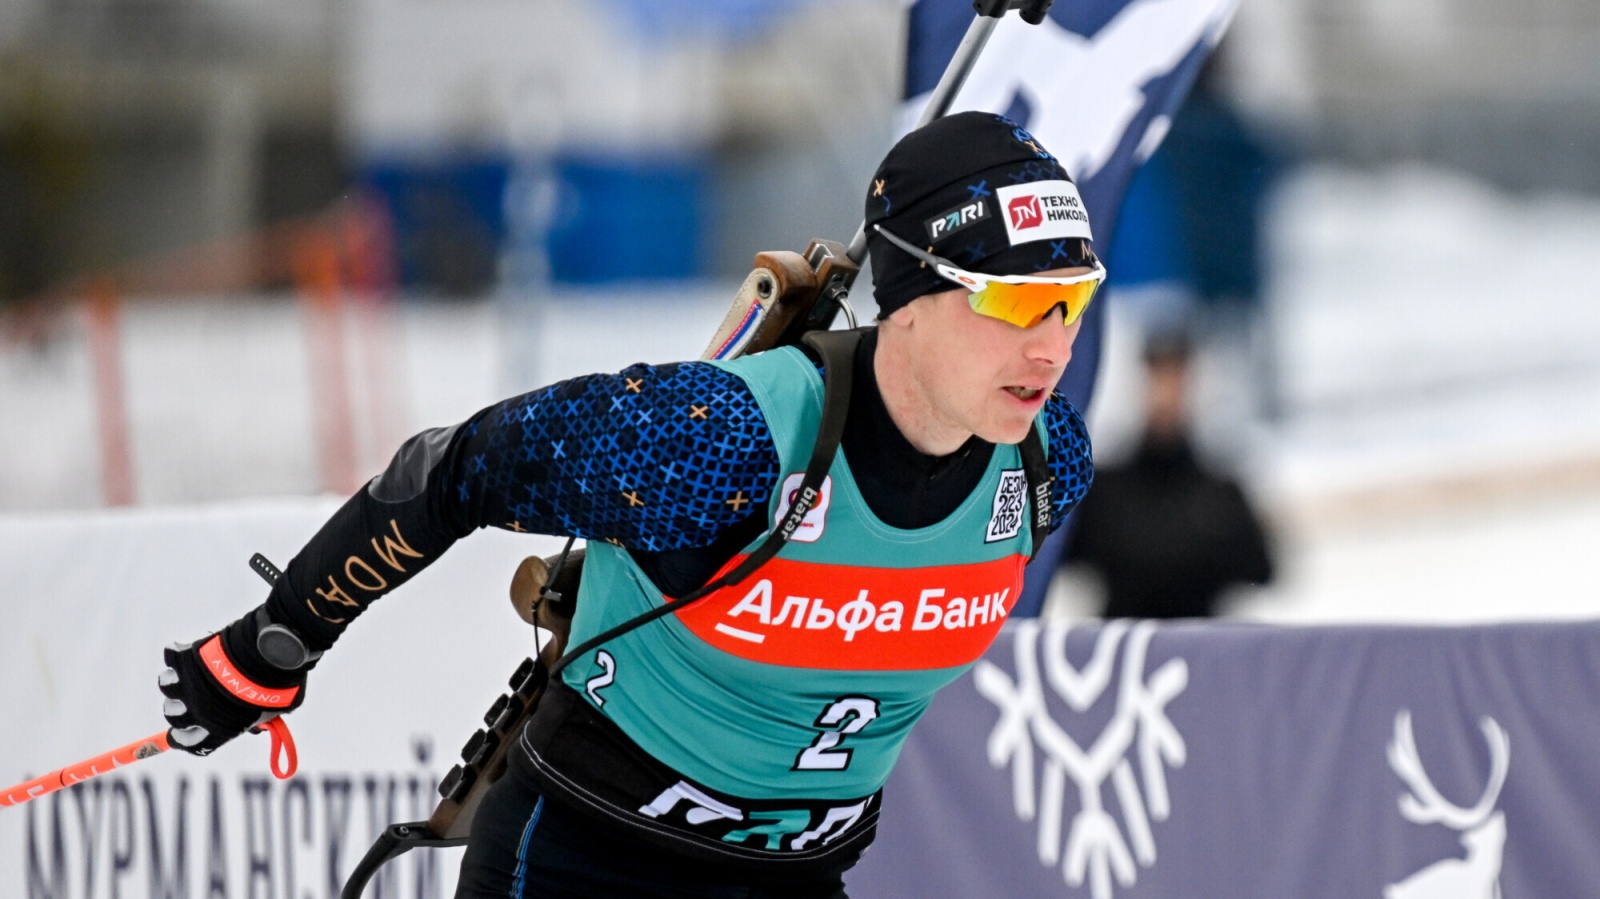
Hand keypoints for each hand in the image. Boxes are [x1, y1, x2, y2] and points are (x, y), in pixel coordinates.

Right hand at [159, 610, 308, 755]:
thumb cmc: (276, 686)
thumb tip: (259, 723)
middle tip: (194, 694)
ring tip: (197, 670)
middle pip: (173, 716)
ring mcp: (186, 687)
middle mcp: (195, 713)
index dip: (184, 736)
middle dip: (181, 706)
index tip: (185, 729)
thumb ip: (259, 720)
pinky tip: (193, 649)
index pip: (188, 743)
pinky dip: (178, 653)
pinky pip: (171, 659)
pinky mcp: (182, 662)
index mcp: (215, 730)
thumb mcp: (271, 712)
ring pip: (167, 687)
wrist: (267, 656)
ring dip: (179, 678)